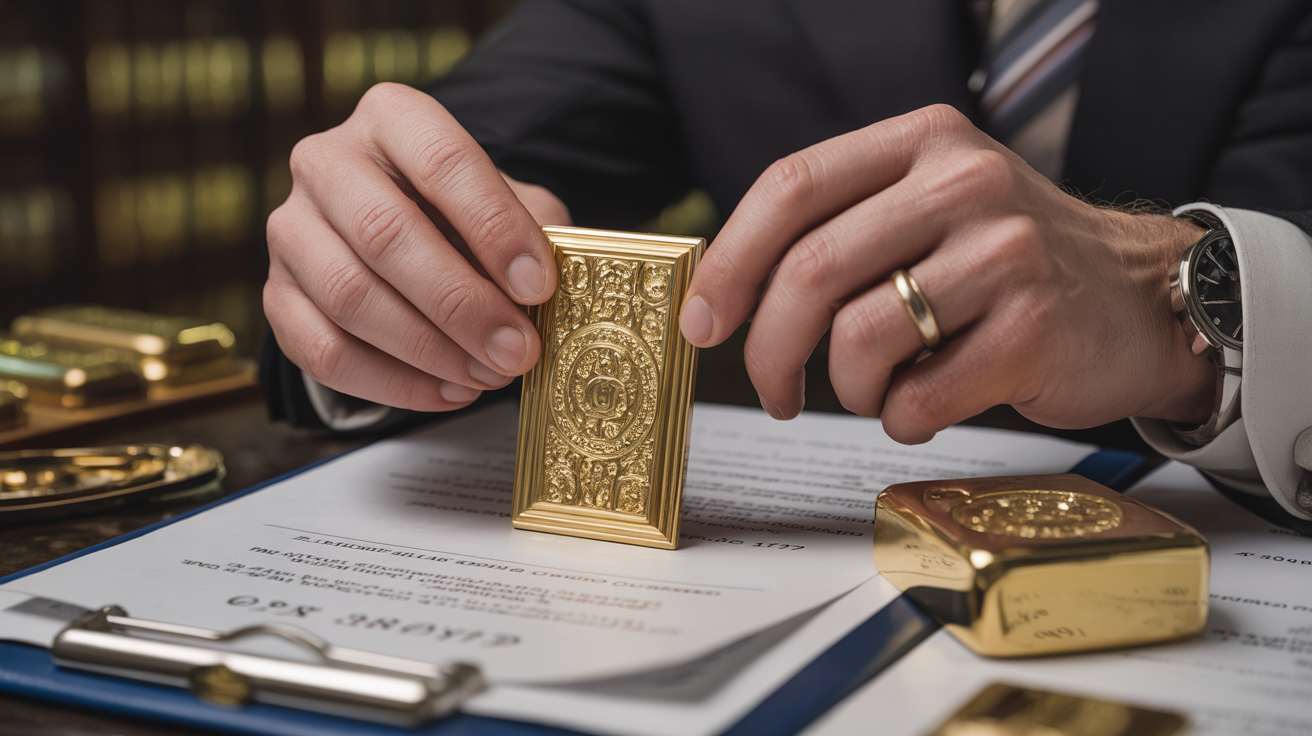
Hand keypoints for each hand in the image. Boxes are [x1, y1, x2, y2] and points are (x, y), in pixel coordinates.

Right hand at [265, 83, 570, 411]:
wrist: (398, 236)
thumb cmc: (463, 217)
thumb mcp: (510, 204)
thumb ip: (531, 233)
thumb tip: (541, 293)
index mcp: (391, 118)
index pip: (442, 159)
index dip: (494, 226)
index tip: (538, 286)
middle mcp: (327, 163)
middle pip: (385, 233)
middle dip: (460, 303)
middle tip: (515, 350)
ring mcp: (291, 229)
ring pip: (348, 296)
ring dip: (428, 350)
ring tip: (487, 375)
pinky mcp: (276, 295)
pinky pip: (323, 351)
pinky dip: (392, 384)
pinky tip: (448, 391)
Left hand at [680, 104, 1214, 442]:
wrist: (1142, 297)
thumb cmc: (1009, 263)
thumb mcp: (931, 207)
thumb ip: (843, 227)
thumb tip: (726, 294)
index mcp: (921, 142)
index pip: (790, 187)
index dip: (729, 261)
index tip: (702, 322)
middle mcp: (964, 182)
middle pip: (811, 272)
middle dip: (768, 350)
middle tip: (772, 391)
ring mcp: (1006, 253)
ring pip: (860, 340)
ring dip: (847, 389)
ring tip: (874, 390)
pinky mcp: (1036, 328)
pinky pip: (920, 397)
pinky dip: (903, 418)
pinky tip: (927, 404)